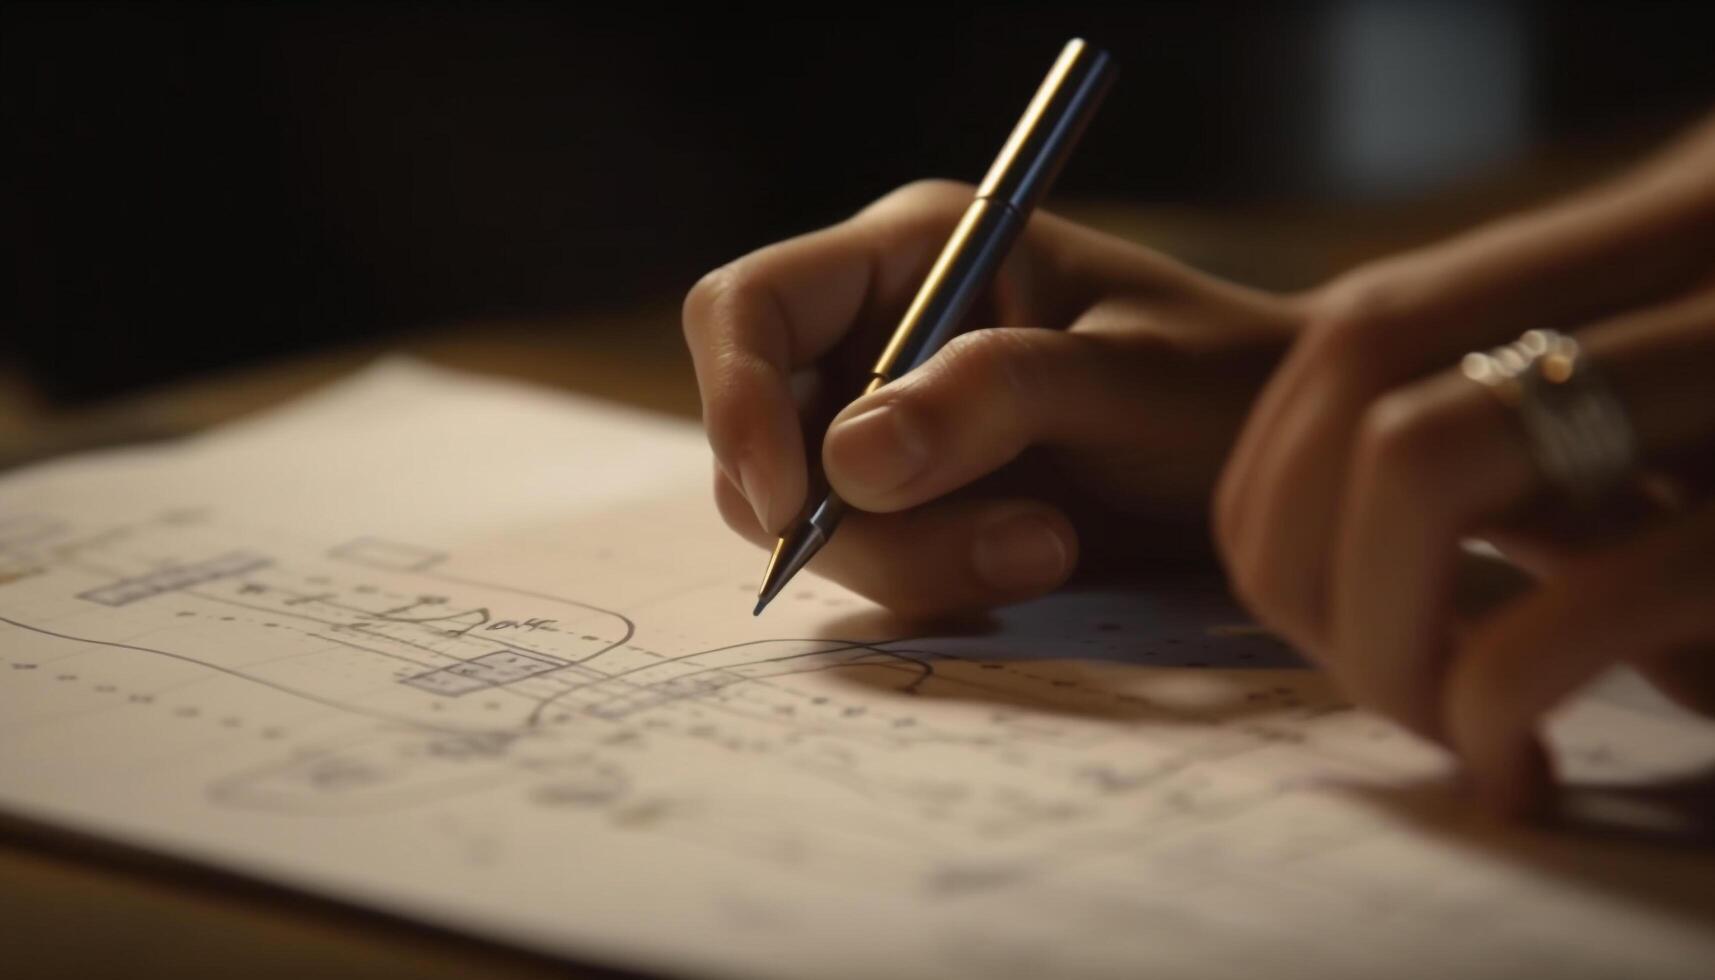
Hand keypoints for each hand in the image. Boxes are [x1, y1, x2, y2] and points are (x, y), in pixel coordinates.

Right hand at [685, 180, 1299, 617]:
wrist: (1286, 455)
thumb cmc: (1229, 381)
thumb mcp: (1130, 377)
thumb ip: (994, 399)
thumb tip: (846, 460)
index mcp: (916, 251)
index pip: (749, 307)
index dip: (737, 400)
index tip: (792, 502)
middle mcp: (882, 330)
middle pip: (765, 432)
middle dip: (852, 517)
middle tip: (1016, 547)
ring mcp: (893, 421)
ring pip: (813, 516)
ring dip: (913, 558)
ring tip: (1055, 549)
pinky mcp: (917, 500)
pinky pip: (867, 557)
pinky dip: (934, 580)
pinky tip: (1039, 559)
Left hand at [1214, 115, 1714, 815]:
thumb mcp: (1680, 434)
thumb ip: (1535, 438)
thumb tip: (1304, 539)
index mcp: (1658, 242)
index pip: (1359, 331)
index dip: (1278, 478)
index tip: (1298, 599)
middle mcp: (1704, 271)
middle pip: (1363, 386)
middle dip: (1304, 569)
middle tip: (1372, 686)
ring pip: (1427, 459)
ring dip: (1382, 637)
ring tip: (1447, 731)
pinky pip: (1603, 587)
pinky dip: (1494, 696)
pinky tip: (1517, 770)